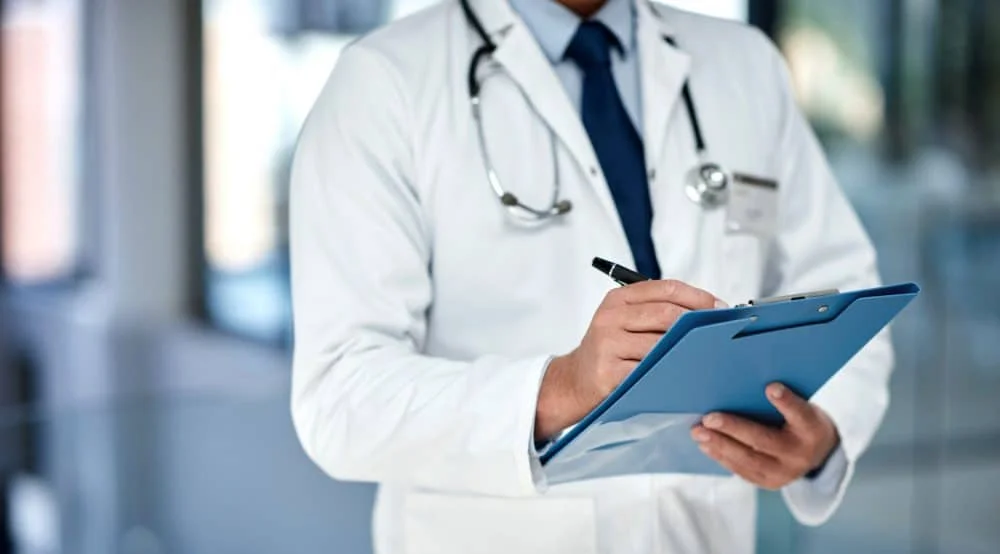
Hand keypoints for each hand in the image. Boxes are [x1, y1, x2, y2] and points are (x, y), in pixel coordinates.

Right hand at [535, 280, 723, 440]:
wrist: (575, 380)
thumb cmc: (610, 349)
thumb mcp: (623, 320)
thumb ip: (656, 311)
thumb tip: (709, 311)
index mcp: (617, 299)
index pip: (666, 289)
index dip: (699, 297)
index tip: (720, 308)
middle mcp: (610, 318)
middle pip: (667, 314)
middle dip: (699, 324)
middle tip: (720, 334)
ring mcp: (608, 345)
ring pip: (661, 344)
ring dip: (689, 350)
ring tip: (708, 355)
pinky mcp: (610, 373)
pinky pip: (651, 370)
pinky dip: (672, 372)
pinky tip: (685, 374)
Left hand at [690, 383, 838, 489]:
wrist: (818, 454)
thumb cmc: (800, 421)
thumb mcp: (802, 406)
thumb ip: (782, 399)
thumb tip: (742, 385)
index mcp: (812, 429)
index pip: (800, 414)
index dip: (786, 402)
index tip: (770, 387)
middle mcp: (800, 454)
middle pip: (764, 442)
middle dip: (733, 429)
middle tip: (709, 419)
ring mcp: (785, 473)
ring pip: (748, 460)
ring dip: (720, 445)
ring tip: (698, 433)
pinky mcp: (769, 483)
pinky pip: (742, 471)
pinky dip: (722, 457)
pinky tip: (706, 445)